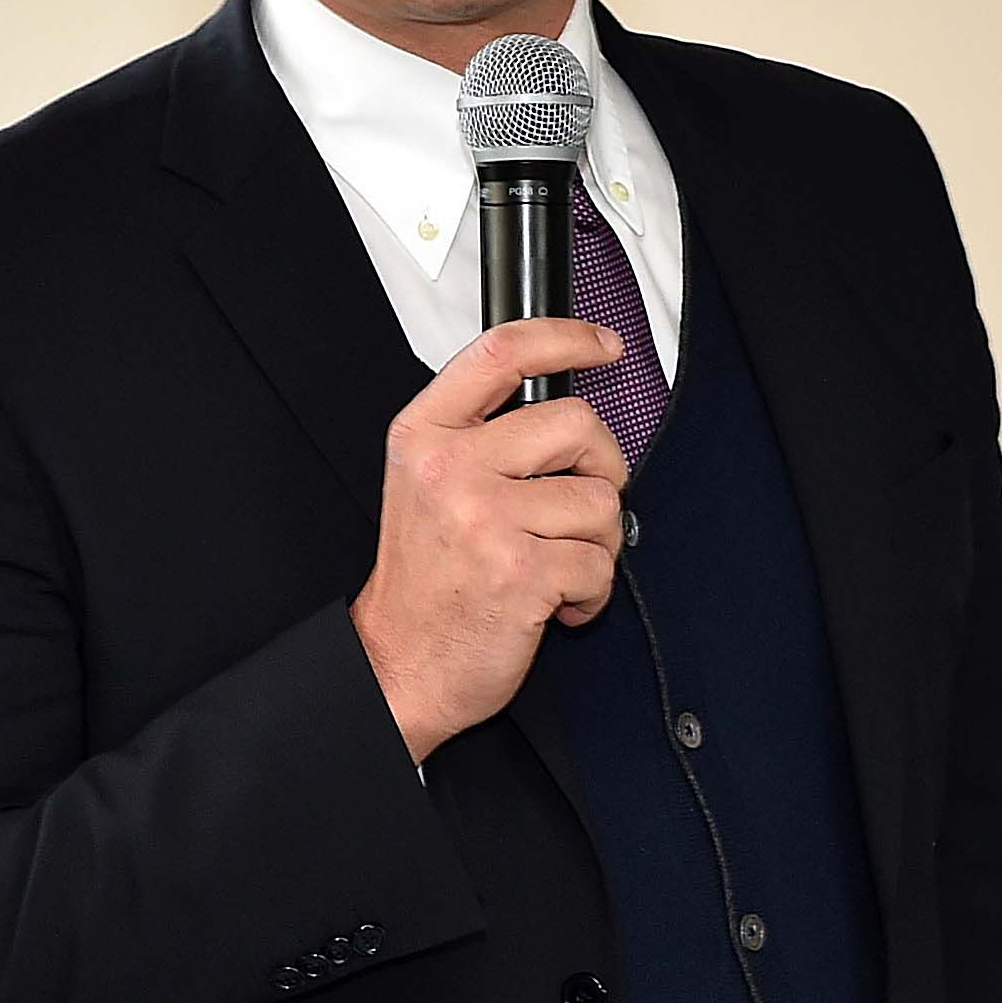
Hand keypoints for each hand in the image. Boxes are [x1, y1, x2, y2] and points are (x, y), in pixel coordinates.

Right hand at [350, 316, 630, 763]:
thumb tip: (568, 410)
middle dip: (601, 466)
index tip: (602, 345)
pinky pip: (601, 564)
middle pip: (576, 423)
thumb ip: (481, 436)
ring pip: (601, 500)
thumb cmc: (424, 580)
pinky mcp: (521, 573)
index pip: (502, 354)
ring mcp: (485, 520)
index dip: (565, 338)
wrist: (399, 664)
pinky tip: (556, 601)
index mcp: (426, 436)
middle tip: (579, 502)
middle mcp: (451, 468)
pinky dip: (592, 592)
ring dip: (597, 541)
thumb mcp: (427, 483)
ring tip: (556, 563)